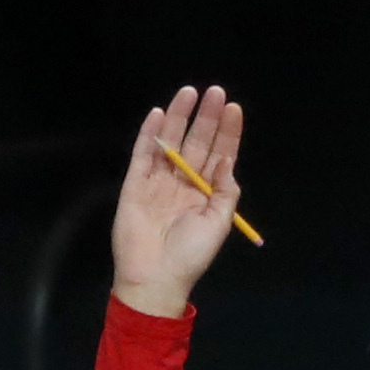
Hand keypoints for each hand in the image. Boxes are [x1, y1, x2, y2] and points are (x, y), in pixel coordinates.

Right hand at [108, 86, 247, 320]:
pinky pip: (143, 156)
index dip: (226, 132)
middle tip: (215, 92)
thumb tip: (227, 159)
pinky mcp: (135, 186)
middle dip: (206, 117)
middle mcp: (183, 183)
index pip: (219, 154)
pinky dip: (149, 135)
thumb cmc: (190, 255)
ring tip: (189, 93)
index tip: (233, 108)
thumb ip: (226, 190)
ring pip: (170, 143)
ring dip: (180, 117)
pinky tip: (158, 114)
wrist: (155, 278)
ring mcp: (158, 183)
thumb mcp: (220, 223)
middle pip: (197, 143)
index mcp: (206, 193)